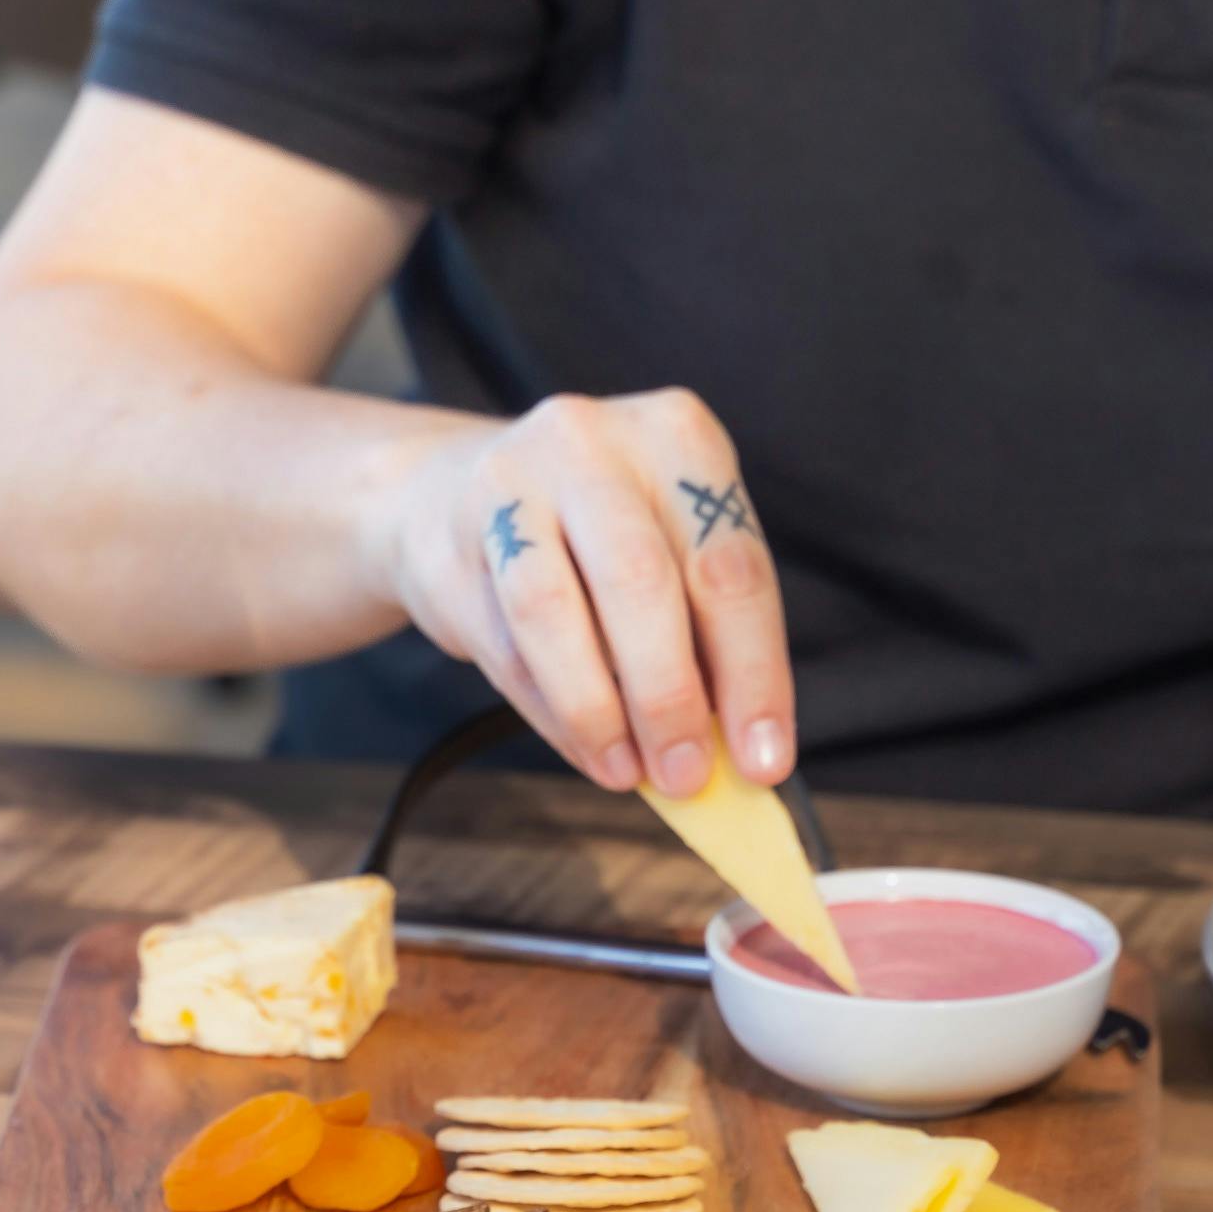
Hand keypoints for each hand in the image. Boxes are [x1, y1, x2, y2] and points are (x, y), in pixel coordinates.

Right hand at [366, 387, 793, 795]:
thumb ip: (706, 633)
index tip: (765, 759)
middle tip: (687, 774)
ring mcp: (512, 481)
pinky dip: (550, 710)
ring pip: (553, 613)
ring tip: (628, 772)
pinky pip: (504, 640)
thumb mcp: (668, 547)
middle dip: (670, 697)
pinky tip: (585, 747)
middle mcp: (594, 443)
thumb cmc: (593, 535)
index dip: (754, 673)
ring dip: (598, 711)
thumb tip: (739, 748)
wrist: (447, 491)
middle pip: (641, 582)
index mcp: (677, 437)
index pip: (731, 566)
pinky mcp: (452, 535)